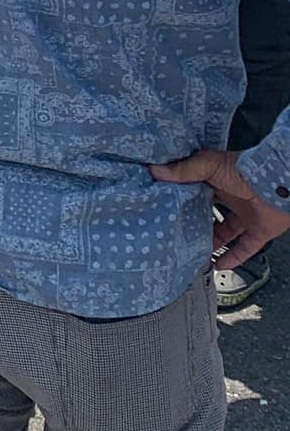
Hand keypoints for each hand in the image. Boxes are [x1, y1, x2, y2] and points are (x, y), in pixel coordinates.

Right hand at [150, 147, 289, 270]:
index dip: (183, 199)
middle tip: (177, 233)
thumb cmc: (245, 170)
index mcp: (219, 180)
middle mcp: (233, 198)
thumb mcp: (210, 165)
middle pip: (211, 213)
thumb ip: (184, 169)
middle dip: (196, 223)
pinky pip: (245, 248)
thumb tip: (154, 170)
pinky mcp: (260, 231)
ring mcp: (247, 216)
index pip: (197, 191)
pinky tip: (219, 264)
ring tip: (195, 252)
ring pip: (226, 233)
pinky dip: (233, 257)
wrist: (278, 184)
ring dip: (212, 242)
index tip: (166, 207)